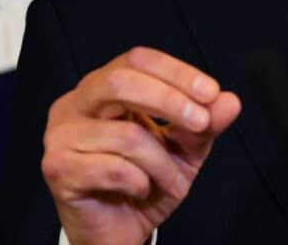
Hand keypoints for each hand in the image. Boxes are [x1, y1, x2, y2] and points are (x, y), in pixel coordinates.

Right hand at [41, 47, 241, 244]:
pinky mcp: (57, 168)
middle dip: (169, 101)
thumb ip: (204, 124)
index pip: (138, 59)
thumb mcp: (184, 151)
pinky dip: (139, 183)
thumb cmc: (144, 184)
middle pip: (121, 81)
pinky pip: (112, 168)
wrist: (118, 232)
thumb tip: (229, 101)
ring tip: (171, 180)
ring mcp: (60, 135)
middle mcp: (75, 104)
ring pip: (126, 135)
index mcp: (102, 88)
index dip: (177, 72)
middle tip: (202, 123)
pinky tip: (138, 190)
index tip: (211, 93)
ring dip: (162, 163)